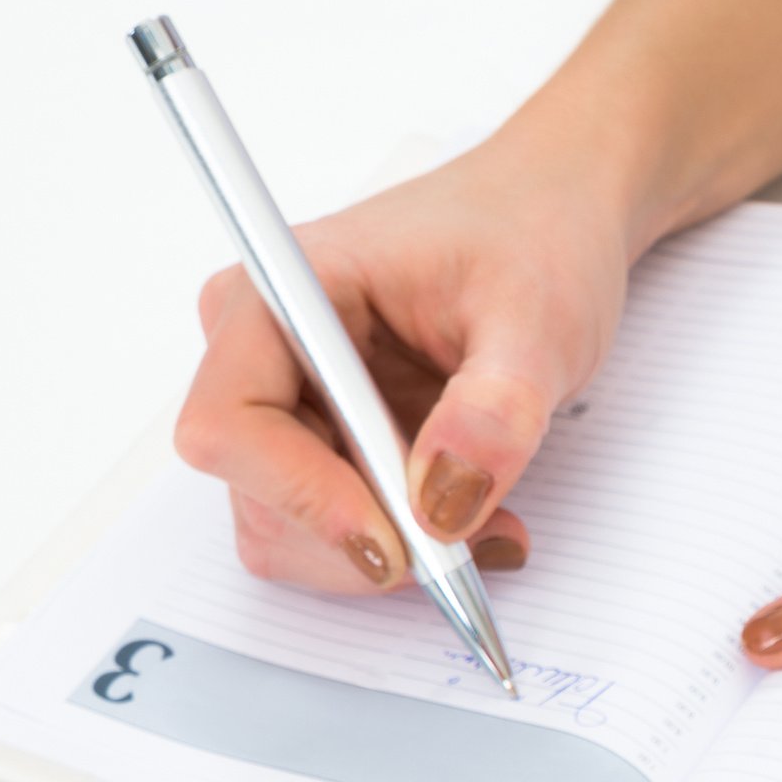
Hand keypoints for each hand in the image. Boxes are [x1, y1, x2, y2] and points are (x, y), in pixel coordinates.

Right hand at [171, 131, 633, 591]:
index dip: (299, 498)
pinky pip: (337, 535)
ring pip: (293, 534)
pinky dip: (404, 550)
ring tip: (488, 524)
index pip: (229, 424)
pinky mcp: (328, 447)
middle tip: (473, 542)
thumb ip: (495, 409)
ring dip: (389, 556)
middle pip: (260, 500)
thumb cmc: (532, 237)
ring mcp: (290, 406)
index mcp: (284, 291)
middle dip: (364, 541)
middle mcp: (264, 352)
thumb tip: (442, 502)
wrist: (553, 224)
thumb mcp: (537, 317)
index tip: (391, 542)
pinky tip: (472, 519)